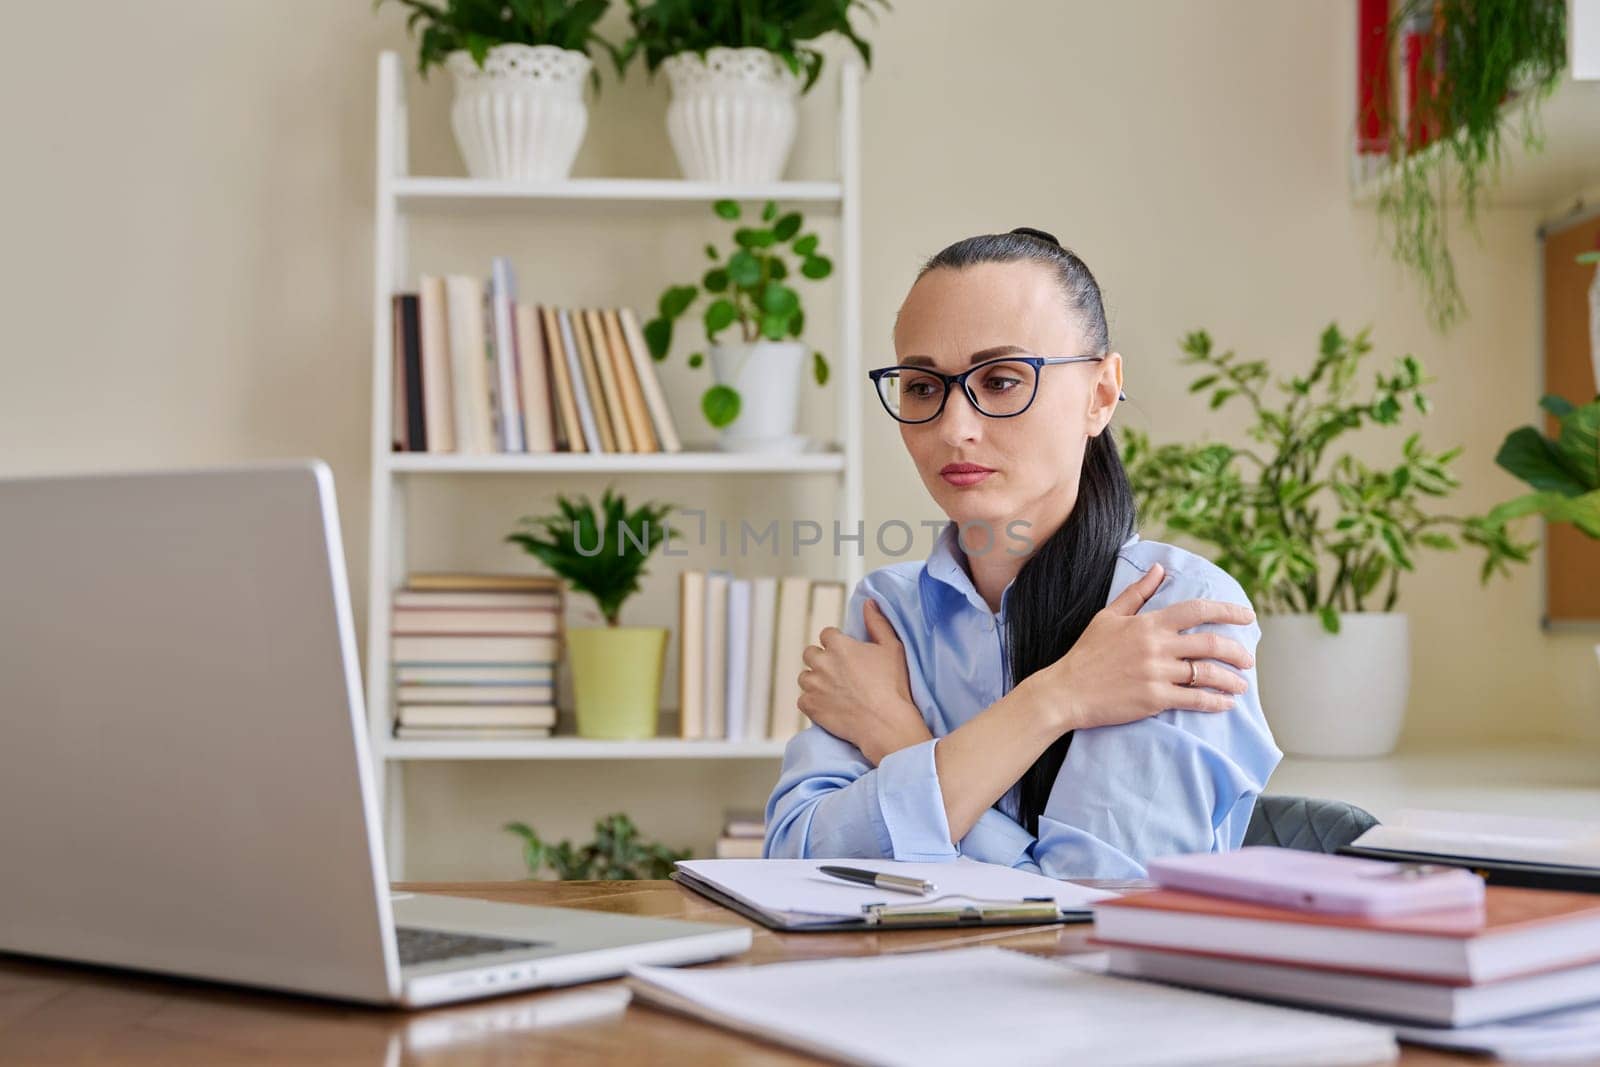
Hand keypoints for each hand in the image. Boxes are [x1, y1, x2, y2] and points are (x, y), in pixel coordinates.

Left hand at [797, 598, 931, 765]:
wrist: (886, 723)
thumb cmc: (893, 685)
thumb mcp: (892, 648)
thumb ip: (877, 623)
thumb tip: (869, 603)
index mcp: (839, 645)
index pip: (826, 635)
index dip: (837, 644)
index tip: (847, 656)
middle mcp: (821, 662)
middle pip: (810, 653)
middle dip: (821, 660)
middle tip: (839, 673)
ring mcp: (813, 685)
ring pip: (805, 677)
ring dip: (815, 681)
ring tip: (834, 691)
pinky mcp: (810, 706)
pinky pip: (803, 700)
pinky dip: (812, 703)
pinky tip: (829, 706)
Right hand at [1021, 563, 1256, 732]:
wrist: (1065, 691)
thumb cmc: (1086, 653)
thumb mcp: (1108, 616)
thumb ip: (1137, 593)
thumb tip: (1158, 569)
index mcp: (1148, 624)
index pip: (1197, 610)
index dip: (1227, 611)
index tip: (1247, 616)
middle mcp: (1157, 646)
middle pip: (1211, 644)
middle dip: (1237, 652)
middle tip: (1248, 659)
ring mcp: (1157, 674)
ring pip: (1207, 674)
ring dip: (1231, 680)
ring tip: (1241, 685)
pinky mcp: (1154, 700)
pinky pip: (1194, 700)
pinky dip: (1215, 702)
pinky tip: (1226, 704)